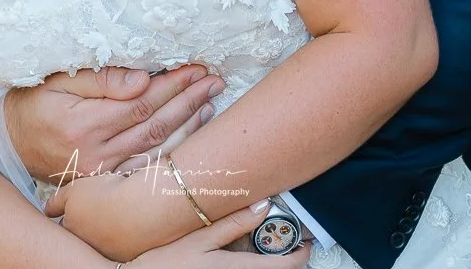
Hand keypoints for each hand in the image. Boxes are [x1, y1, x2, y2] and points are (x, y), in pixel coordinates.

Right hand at [5, 64, 221, 182]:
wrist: (9, 143)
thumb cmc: (34, 104)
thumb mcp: (58, 80)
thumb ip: (100, 79)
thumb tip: (143, 80)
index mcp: (84, 126)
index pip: (141, 104)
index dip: (172, 86)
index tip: (195, 69)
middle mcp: (96, 155)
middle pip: (155, 127)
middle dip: (188, 101)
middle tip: (213, 82)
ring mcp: (102, 174)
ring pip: (156, 150)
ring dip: (188, 126)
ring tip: (210, 102)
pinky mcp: (105, 182)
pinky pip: (146, 165)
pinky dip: (172, 148)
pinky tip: (190, 131)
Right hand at [124, 200, 311, 267]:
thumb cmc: (163, 262)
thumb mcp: (197, 237)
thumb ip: (232, 224)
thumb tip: (263, 207)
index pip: (283, 268)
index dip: (300, 255)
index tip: (306, 243)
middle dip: (282, 256)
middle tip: (285, 238)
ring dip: (265, 261)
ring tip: (262, 243)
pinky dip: (249, 264)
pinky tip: (237, 252)